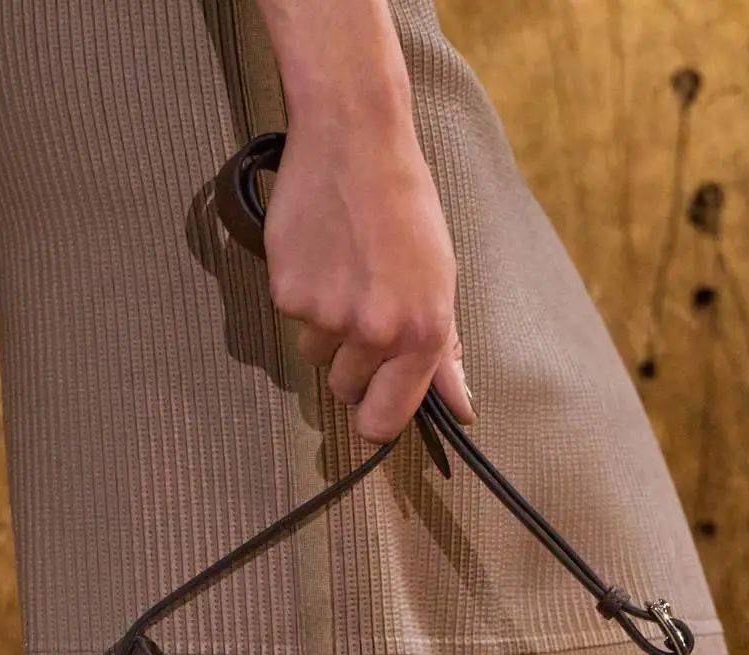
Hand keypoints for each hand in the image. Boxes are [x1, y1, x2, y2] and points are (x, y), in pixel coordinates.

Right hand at [263, 119, 474, 442]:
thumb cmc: (405, 206)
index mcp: (421, 333)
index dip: (375, 419)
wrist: (354, 139)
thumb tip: (460, 408)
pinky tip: (322, 254)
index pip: (384, 421)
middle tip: (364, 307)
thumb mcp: (441, 278)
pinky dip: (303, 294)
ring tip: (344, 272)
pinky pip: (292, 320)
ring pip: (317, 355)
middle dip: (352, 363)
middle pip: (346, 390)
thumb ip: (444, 351)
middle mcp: (375, 331)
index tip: (373, 408)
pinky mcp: (288, 294)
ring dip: (326, 328)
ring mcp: (327, 315)